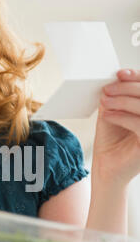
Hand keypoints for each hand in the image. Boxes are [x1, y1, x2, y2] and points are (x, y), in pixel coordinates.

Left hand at [92, 69, 139, 185]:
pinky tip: (107, 115)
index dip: (137, 78)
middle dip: (127, 88)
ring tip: (105, 101)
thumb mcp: (113, 112)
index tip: (120, 74)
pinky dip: (122, 116)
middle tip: (107, 89)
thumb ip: (117, 96)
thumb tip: (116, 77)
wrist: (106, 167)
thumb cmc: (110, 140)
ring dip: (123, 101)